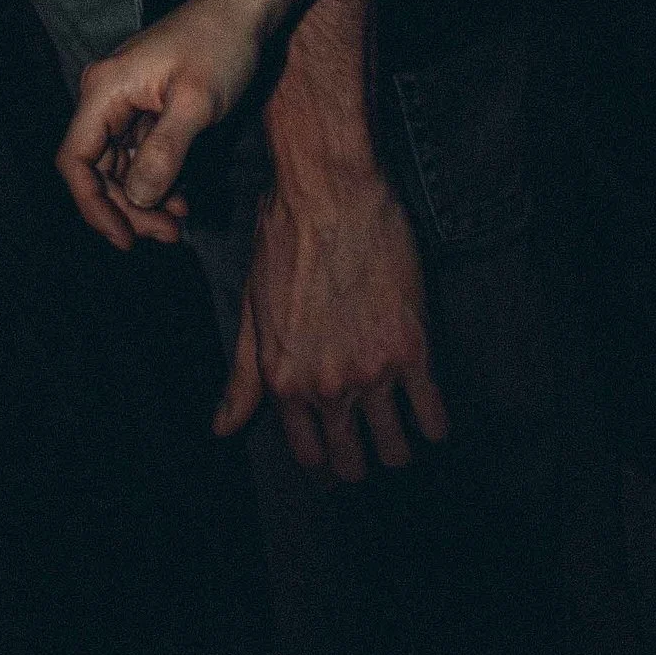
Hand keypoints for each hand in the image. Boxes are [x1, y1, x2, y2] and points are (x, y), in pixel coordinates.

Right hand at [58, 0, 262, 248]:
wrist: (243, 10)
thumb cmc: (220, 48)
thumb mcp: (196, 105)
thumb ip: (163, 154)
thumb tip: (137, 199)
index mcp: (105, 90)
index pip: (75, 159)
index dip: (93, 206)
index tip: (126, 240)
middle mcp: (106, 97)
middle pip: (97, 170)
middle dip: (128, 208)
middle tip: (170, 234)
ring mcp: (125, 102)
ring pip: (119, 167)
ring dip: (143, 201)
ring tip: (179, 222)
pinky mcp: (146, 108)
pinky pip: (138, 155)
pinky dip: (156, 181)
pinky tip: (181, 199)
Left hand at [229, 167, 447, 480]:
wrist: (328, 191)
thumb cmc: (284, 240)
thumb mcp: (253, 307)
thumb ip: (243, 376)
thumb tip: (221, 429)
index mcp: (285, 378)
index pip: (309, 457)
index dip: (323, 461)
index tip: (334, 453)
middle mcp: (327, 385)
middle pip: (353, 464)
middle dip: (360, 459)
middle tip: (368, 440)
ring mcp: (372, 371)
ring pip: (396, 450)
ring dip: (398, 445)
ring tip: (399, 427)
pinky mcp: (412, 350)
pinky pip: (434, 417)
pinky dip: (433, 422)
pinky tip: (427, 407)